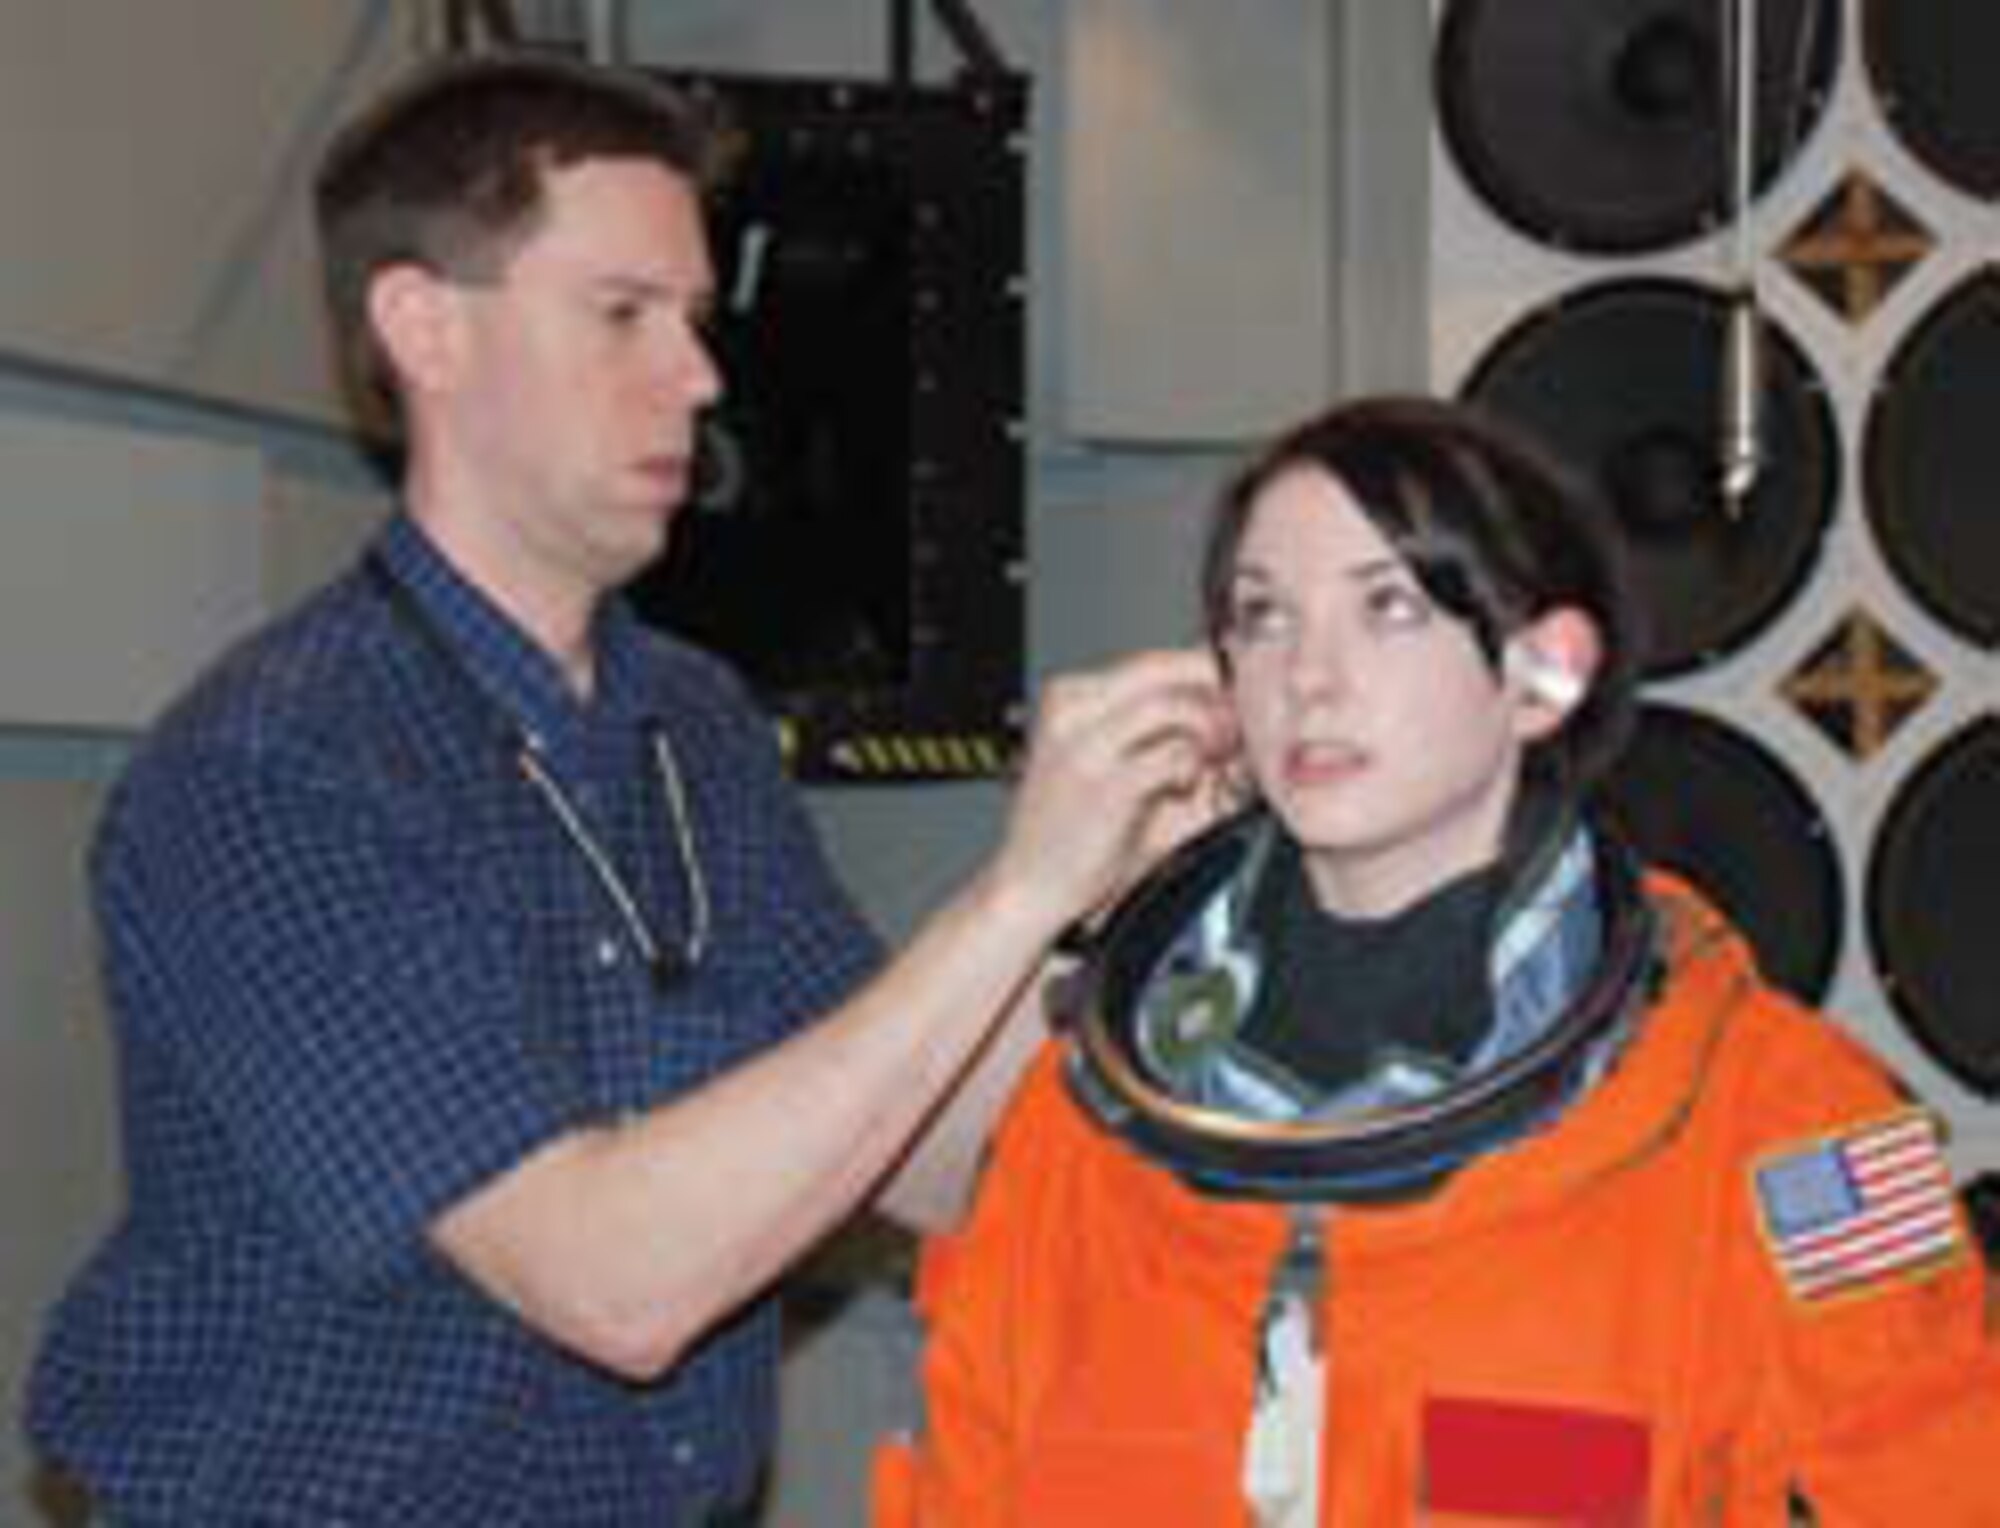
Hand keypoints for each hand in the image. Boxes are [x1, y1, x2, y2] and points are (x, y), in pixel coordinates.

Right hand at [989, 648, 1236, 937]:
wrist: (1030, 886)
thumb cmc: (1075, 832)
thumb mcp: (1117, 766)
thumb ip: (1164, 734)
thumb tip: (1229, 710)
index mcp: (1071, 696)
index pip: (1154, 660)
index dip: (1204, 675)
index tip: (1233, 699)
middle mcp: (1073, 708)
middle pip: (1167, 668)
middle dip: (1214, 694)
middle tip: (1233, 727)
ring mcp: (1085, 743)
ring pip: (1174, 704)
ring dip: (1210, 731)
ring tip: (1213, 759)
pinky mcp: (1105, 783)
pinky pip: (1175, 755)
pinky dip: (1193, 769)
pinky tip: (1183, 787)